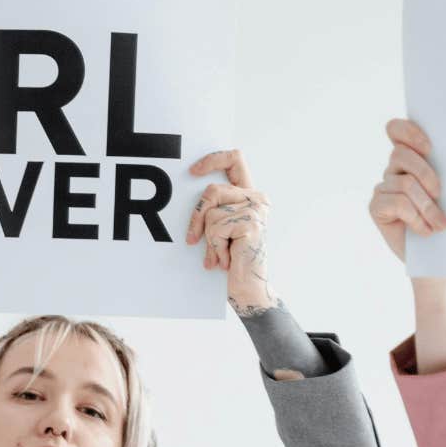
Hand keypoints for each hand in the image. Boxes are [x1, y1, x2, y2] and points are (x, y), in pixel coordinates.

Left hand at [185, 148, 275, 308]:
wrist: (248, 287)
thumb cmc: (230, 259)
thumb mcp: (218, 228)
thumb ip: (214, 208)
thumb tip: (189, 192)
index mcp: (249, 194)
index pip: (235, 159)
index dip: (213, 159)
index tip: (193, 172)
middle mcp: (257, 198)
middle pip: (212, 191)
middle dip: (197, 218)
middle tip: (193, 241)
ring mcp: (256, 210)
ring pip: (212, 213)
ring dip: (209, 239)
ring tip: (220, 255)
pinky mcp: (251, 224)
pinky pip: (216, 229)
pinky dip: (215, 248)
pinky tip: (226, 260)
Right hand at [369, 118, 445, 264]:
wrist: (441, 255)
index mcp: (413, 156)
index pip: (396, 130)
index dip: (408, 132)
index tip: (429, 147)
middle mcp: (394, 170)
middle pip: (400, 155)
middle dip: (426, 174)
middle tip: (441, 194)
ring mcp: (383, 188)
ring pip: (404, 183)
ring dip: (427, 206)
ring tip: (440, 224)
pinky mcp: (376, 208)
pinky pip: (397, 203)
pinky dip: (416, 218)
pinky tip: (425, 230)